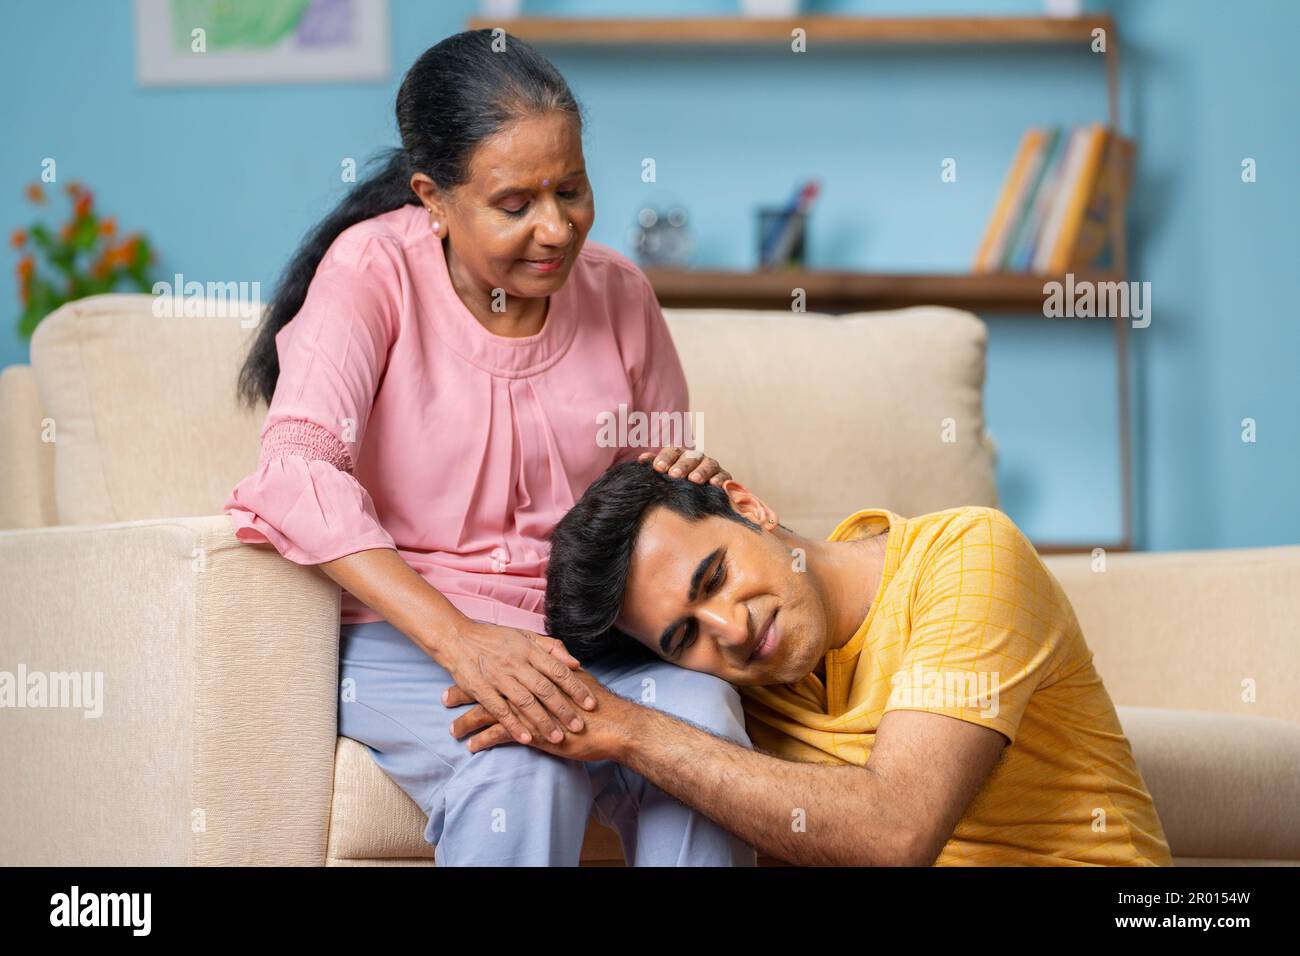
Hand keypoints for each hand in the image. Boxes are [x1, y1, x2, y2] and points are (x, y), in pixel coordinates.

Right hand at [433, 620, 596, 747]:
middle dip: (564, 709)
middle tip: (580, 726)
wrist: (456, 638)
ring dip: (543, 721)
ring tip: (558, 738)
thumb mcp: (525, 636)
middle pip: (545, 689)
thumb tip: (575, 663)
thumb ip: (551, 647)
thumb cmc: (494, 638)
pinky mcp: (480, 689)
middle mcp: (516, 663)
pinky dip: (513, 725)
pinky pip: (499, 710)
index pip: (558, 670)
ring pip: (525, 702)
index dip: (576, 688)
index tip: (591, 704)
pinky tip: (526, 739)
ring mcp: (498, 677)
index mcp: (529, 650)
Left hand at [446, 670, 635, 762]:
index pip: (499, 669)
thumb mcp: (575, 678)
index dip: (479, 673)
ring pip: (487, 713)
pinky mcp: (530, 731)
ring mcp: (526, 710)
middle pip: (487, 688)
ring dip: (467, 722)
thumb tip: (549, 661)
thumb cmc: (595, 703)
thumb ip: (559, 667)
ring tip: (452, 731)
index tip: (461, 675)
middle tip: (445, 698)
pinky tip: (472, 747)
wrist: (611, 722)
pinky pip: (499, 735)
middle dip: (464, 694)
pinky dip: (482, 741)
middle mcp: (526, 687)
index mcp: (534, 672)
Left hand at [638, 446, 732, 485]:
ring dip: (701, 471)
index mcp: (679, 456)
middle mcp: (696, 459)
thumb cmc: (674, 489)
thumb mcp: (663, 479)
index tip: (658, 468)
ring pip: (709, 463)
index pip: (672, 451)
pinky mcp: (724, 479)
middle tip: (674, 475)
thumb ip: (654, 467)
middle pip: (691, 456)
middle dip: (682, 465)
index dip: (665, 458)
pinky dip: (720, 479)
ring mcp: (711, 468)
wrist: (695, 503)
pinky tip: (715, 485)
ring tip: (694, 480)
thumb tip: (642, 460)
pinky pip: (724, 476)